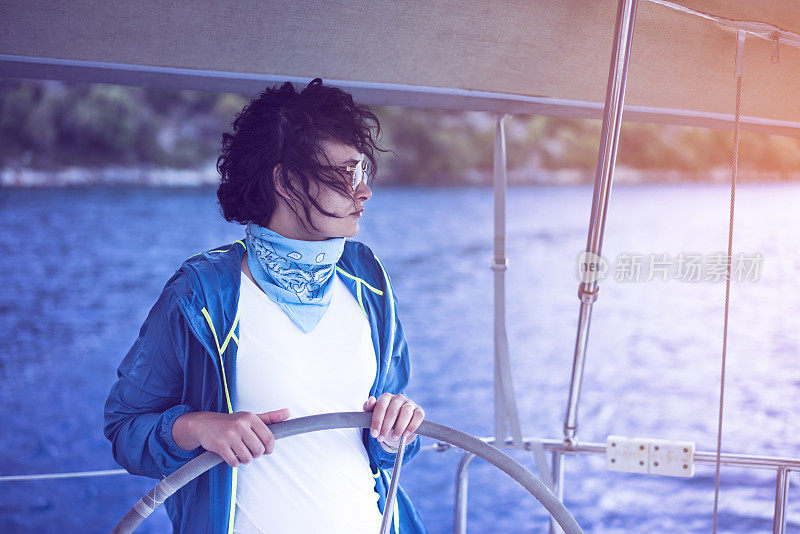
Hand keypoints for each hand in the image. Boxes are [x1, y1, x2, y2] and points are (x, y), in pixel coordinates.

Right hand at [172, 408, 290, 466]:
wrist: (205, 424)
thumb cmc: (232, 422)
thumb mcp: (251, 417)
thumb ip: (271, 417)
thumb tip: (288, 412)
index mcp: (251, 418)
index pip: (269, 438)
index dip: (270, 448)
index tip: (266, 450)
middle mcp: (240, 425)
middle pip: (259, 451)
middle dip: (256, 454)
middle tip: (250, 450)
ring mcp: (229, 435)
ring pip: (247, 458)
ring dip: (245, 459)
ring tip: (240, 452)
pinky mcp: (220, 446)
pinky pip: (234, 463)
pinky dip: (234, 462)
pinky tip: (231, 454)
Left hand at [362, 393, 423, 450]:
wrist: (395, 430)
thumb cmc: (383, 421)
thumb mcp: (372, 416)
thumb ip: (369, 408)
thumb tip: (371, 399)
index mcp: (386, 397)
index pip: (381, 406)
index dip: (377, 421)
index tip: (374, 434)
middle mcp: (398, 398)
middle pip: (393, 410)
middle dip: (386, 426)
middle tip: (382, 438)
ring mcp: (410, 403)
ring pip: (406, 413)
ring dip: (399, 427)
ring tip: (394, 437)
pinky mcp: (419, 411)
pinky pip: (418, 417)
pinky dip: (412, 426)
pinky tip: (405, 434)